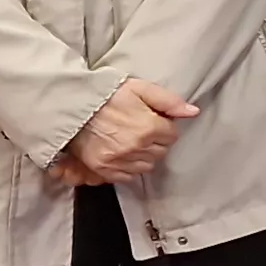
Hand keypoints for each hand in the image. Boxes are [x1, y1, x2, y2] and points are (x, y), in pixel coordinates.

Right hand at [61, 79, 198, 183]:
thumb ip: (169, 101)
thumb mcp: (140, 88)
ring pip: (147, 166)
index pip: (172, 135)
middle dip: (156, 142)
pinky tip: (122, 155)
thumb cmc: (107, 95)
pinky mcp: (104, 169)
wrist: (72, 106)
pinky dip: (128, 168)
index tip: (154, 121)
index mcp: (149, 126)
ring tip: (132, 142)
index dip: (164, 127)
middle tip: (142, 130)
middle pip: (161, 152)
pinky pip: (128, 177)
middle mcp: (137, 146)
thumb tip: (193, 112)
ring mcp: (120, 160)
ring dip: (144, 156)